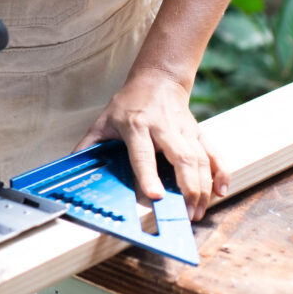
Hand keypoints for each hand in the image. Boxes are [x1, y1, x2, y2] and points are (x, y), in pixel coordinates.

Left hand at [74, 69, 229, 220]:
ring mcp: (185, 130)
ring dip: (202, 187)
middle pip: (181, 158)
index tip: (154, 197)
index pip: (144, 154)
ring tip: (197, 212)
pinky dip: (221, 171)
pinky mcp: (198, 132)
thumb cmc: (127, 104)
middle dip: (187, 188)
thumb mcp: (103, 122)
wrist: (157, 80)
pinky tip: (222, 190)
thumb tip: (70, 168)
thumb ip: (87, 146)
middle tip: (186, 214)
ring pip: (200, 159)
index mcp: (137, 126)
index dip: (149, 176)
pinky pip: (213, 152)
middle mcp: (164, 127)